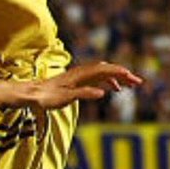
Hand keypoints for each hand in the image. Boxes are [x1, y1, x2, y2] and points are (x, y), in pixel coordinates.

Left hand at [23, 61, 142, 108]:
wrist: (32, 94)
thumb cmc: (47, 97)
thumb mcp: (66, 98)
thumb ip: (84, 94)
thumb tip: (102, 93)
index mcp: (80, 75)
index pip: (104, 70)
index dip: (119, 72)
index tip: (132, 77)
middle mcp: (81, 73)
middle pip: (106, 70)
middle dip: (122, 74)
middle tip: (137, 82)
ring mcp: (79, 76)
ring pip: (102, 73)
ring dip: (117, 78)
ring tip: (129, 86)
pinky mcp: (76, 81)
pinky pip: (96, 78)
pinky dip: (107, 81)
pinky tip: (112, 89)